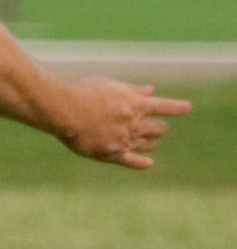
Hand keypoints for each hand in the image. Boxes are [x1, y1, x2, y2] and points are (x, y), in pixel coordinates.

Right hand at [57, 79, 191, 168]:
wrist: (60, 109)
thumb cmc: (82, 91)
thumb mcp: (109, 85)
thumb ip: (132, 90)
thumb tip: (151, 90)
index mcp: (135, 104)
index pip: (166, 106)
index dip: (178, 107)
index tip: (187, 108)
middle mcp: (133, 123)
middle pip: (158, 128)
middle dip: (159, 126)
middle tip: (157, 126)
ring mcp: (124, 140)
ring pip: (148, 143)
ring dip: (151, 141)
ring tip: (150, 140)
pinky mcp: (112, 153)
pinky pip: (133, 161)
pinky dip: (143, 162)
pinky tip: (148, 163)